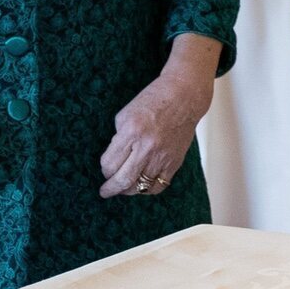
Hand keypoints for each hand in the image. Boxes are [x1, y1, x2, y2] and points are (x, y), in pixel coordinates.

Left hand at [98, 65, 212, 198]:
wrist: (185, 97)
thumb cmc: (154, 100)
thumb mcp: (126, 115)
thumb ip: (119, 139)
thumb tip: (115, 159)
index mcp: (132, 132)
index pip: (110, 163)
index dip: (104, 168)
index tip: (105, 168)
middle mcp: (147, 147)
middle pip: (123, 180)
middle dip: (111, 189)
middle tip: (105, 191)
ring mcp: (162, 157)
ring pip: (141, 187)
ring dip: (128, 190)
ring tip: (123, 188)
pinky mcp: (175, 162)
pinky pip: (159, 185)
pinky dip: (148, 189)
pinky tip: (143, 184)